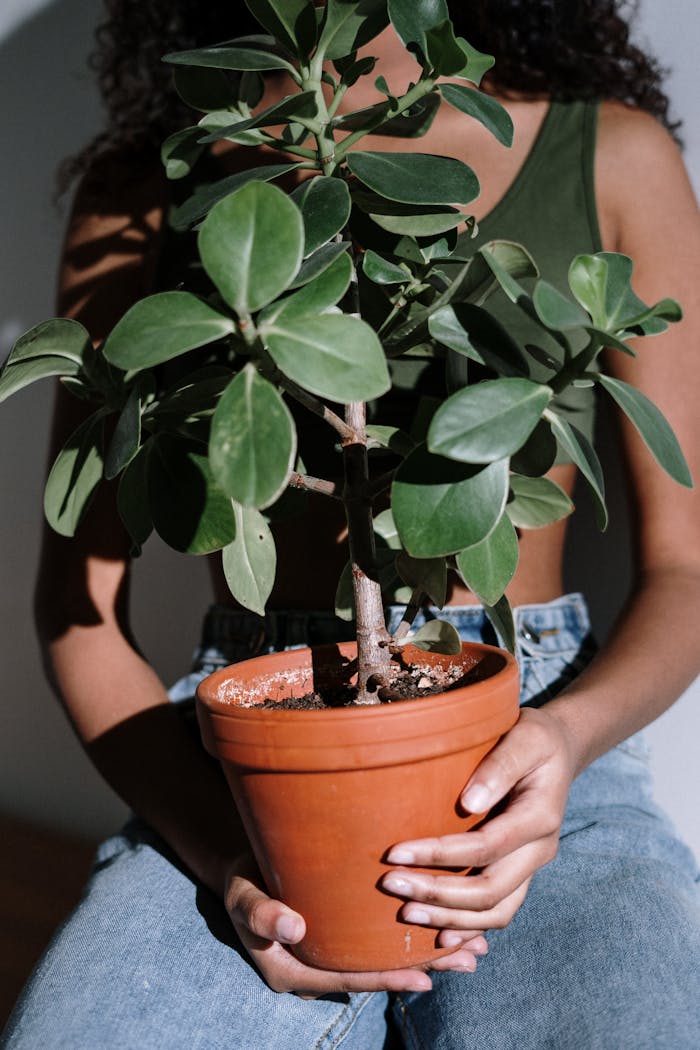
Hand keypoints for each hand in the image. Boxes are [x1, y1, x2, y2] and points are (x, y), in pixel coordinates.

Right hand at [223, 854, 488, 996]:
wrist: (243, 866)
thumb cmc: (241, 880)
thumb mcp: (241, 896)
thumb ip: (262, 912)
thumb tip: (292, 928)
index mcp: (295, 972)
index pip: (349, 979)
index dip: (388, 979)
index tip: (426, 977)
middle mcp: (321, 969)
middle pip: (378, 972)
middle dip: (427, 966)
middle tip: (470, 958)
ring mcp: (336, 952)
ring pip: (386, 957)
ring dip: (431, 951)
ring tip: (475, 946)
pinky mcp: (346, 932)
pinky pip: (382, 939)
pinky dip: (416, 930)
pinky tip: (449, 920)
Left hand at [381, 706, 577, 943]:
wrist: (559, 749)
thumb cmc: (535, 737)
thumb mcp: (525, 737)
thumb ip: (499, 766)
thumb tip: (469, 803)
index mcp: (540, 817)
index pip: (485, 847)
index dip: (439, 855)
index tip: (395, 853)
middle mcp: (539, 850)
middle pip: (489, 891)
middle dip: (437, 895)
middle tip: (390, 886)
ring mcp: (531, 866)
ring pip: (496, 912)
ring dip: (450, 920)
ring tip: (406, 914)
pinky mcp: (520, 872)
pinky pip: (498, 912)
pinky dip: (468, 928)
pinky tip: (437, 936)